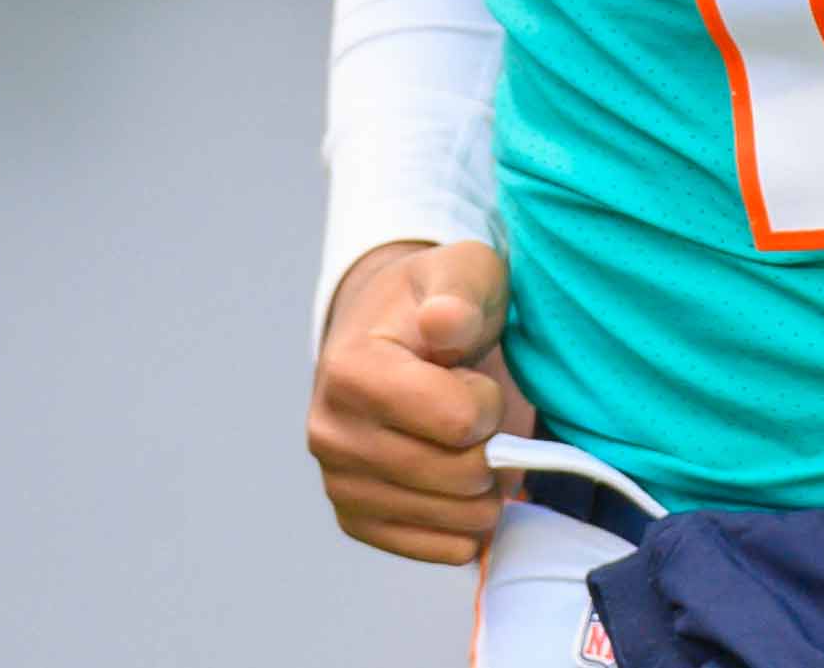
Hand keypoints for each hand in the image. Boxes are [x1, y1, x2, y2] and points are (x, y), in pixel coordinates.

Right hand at [307, 238, 532, 563]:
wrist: (393, 337)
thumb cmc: (440, 305)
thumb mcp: (463, 274)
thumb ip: (461, 293)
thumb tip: (444, 322)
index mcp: (350, 370)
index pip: (458, 421)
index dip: (488, 401)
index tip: (474, 377)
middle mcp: (330, 432)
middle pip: (461, 474)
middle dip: (493, 445)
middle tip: (478, 415)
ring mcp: (339, 483)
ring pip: (457, 519)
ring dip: (487, 488)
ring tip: (470, 444)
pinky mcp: (357, 520)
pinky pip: (441, 549)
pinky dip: (468, 524)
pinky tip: (461, 484)